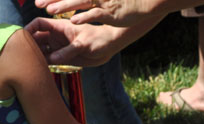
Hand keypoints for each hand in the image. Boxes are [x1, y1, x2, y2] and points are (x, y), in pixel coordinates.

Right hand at [25, 18, 117, 65]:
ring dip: (36, 57)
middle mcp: (56, 37)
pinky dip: (44, 65)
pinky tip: (40, 70)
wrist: (109, 46)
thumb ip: (68, 51)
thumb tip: (52, 59)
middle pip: (36, 39)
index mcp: (59, 27)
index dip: (29, 29)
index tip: (23, 38)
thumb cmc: (98, 39)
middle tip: (25, 56)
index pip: (38, 24)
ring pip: (41, 51)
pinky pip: (50, 61)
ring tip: (31, 65)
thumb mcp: (84, 44)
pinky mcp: (63, 57)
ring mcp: (59, 47)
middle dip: (30, 46)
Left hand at [34, 0, 157, 26]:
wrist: (144, 3)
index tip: (40, 0)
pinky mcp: (112, 12)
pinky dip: (85, 16)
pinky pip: (96, 14)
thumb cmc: (122, 2)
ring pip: (81, 2)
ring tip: (51, 11)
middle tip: (39, 4)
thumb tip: (76, 3)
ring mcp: (104, 2)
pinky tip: (74, 21)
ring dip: (65, 6)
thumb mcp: (104, 0)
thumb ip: (89, 0)